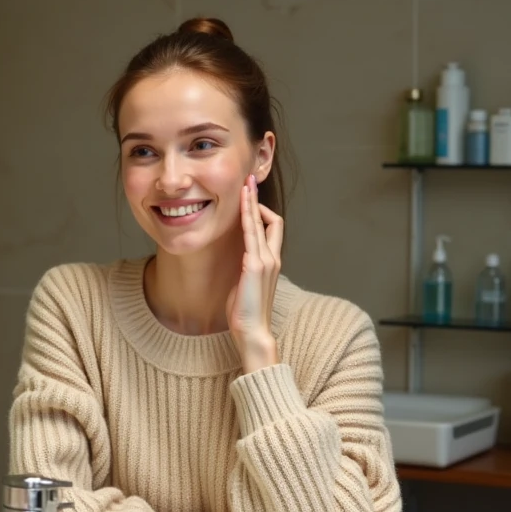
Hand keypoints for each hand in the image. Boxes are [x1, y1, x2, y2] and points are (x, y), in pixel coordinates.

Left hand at [226, 174, 283, 372]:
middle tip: (248, 181)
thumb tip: (238, 258)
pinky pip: (251, 235)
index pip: (272, 228)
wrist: (252, 330)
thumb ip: (245, 268)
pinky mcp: (255, 266)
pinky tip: (241, 206)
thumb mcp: (246, 283)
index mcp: (270, 261)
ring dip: (252, 203)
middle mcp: (272, 258)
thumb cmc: (246, 311)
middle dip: (258, 200)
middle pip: (271, 220)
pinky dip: (247, 219)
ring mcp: (265, 261)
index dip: (262, 212)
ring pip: (261, 223)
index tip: (249, 201)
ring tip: (245, 186)